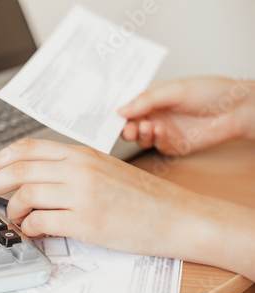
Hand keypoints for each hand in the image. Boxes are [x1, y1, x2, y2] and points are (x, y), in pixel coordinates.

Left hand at [0, 138, 254, 281]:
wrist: (175, 214)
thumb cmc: (139, 195)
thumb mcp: (100, 170)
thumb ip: (66, 170)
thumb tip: (29, 180)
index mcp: (79, 153)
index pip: (26, 148)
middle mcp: (77, 169)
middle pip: (17, 169)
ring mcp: (81, 194)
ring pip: (24, 194)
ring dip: (10, 208)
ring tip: (13, 218)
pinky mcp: (87, 221)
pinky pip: (41, 221)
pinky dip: (27, 227)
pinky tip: (31, 230)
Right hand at [119, 77, 254, 154]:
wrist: (237, 110)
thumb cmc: (209, 91)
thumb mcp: (174, 90)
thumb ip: (146, 100)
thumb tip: (121, 110)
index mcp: (150, 97)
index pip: (127, 105)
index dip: (116, 112)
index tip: (109, 117)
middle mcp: (154, 114)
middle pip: (130, 125)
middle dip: (126, 128)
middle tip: (129, 129)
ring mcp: (163, 130)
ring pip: (141, 138)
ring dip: (141, 135)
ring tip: (149, 127)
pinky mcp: (173, 144)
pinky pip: (157, 146)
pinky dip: (157, 140)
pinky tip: (162, 132)